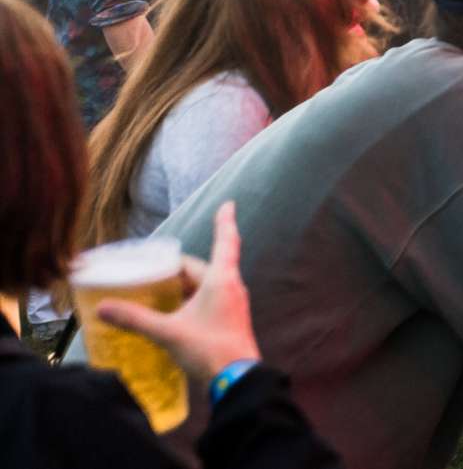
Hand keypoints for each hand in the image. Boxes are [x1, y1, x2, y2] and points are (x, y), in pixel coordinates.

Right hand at [96, 203, 258, 389]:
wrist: (238, 380)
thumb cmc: (209, 350)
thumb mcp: (168, 332)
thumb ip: (135, 319)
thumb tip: (103, 307)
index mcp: (223, 279)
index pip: (225, 240)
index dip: (224, 221)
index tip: (228, 203)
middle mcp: (232, 286)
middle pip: (204, 267)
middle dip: (179, 266)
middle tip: (153, 267)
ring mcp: (234, 304)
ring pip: (207, 284)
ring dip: (184, 284)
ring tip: (156, 288)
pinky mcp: (230, 320)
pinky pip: (210, 299)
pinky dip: (191, 298)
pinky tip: (173, 311)